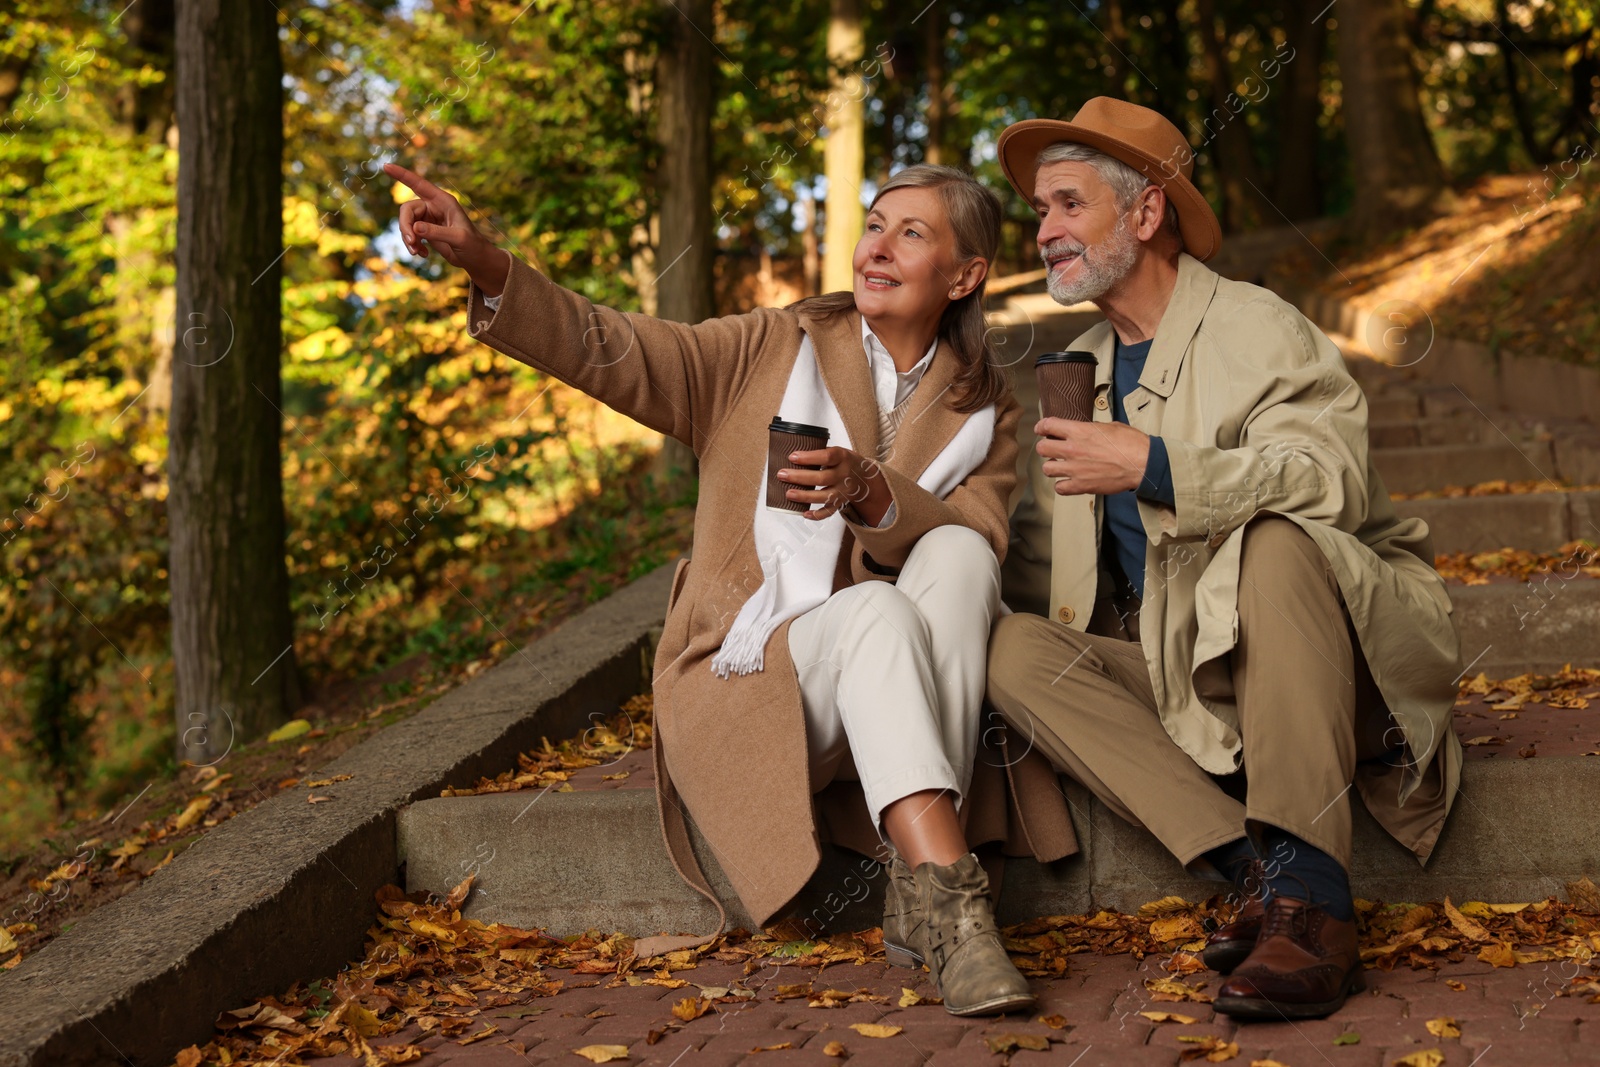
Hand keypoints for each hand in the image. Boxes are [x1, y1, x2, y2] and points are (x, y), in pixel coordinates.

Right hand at [382, 162, 509, 295]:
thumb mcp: (458, 238)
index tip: (386, 166)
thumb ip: (436, 233)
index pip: (419, 184)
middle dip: (405, 226)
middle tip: (411, 243)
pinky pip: (410, 234)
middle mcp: (434, 206)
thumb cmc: (473, 245)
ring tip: (417, 253)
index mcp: (443, 201)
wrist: (476, 259)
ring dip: (408, 239)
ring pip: (406, 223)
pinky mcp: (426, 231)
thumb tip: (415, 228)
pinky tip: (423, 254)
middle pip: (407, 210)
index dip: (402, 175)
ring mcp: (428, 219)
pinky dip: (413, 245)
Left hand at [779, 447, 891, 523]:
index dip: (809, 457)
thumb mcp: (837, 451)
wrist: (865, 477)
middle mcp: (844, 475)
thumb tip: (792, 457)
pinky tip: (804, 513)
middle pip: (822, 478)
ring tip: (788, 494)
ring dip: (804, 496)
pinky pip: (829, 512)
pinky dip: (817, 515)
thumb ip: (819, 453)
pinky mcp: (840, 503)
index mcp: (842, 458)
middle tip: (782, 475)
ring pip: (824, 496)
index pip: (826, 457)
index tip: (792, 457)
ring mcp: (843, 491)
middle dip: (800, 477)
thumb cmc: (844, 462)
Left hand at [1035, 417, 1150, 495]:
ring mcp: (1075, 469)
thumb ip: (1091, 428)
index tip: (1042, 429)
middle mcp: (1073, 449)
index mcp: (1079, 431)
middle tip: (1051, 449)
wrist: (1143, 463)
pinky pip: (1059, 488)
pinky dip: (1062, 485)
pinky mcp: (1081, 485)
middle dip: (1045, 447)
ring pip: (1046, 469)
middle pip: (1041, 448)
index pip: (1048, 425)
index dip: (1042, 426)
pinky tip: (1068, 481)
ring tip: (1060, 466)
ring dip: (1052, 467)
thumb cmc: (1131, 443)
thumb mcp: (1110, 426)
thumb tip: (1085, 430)